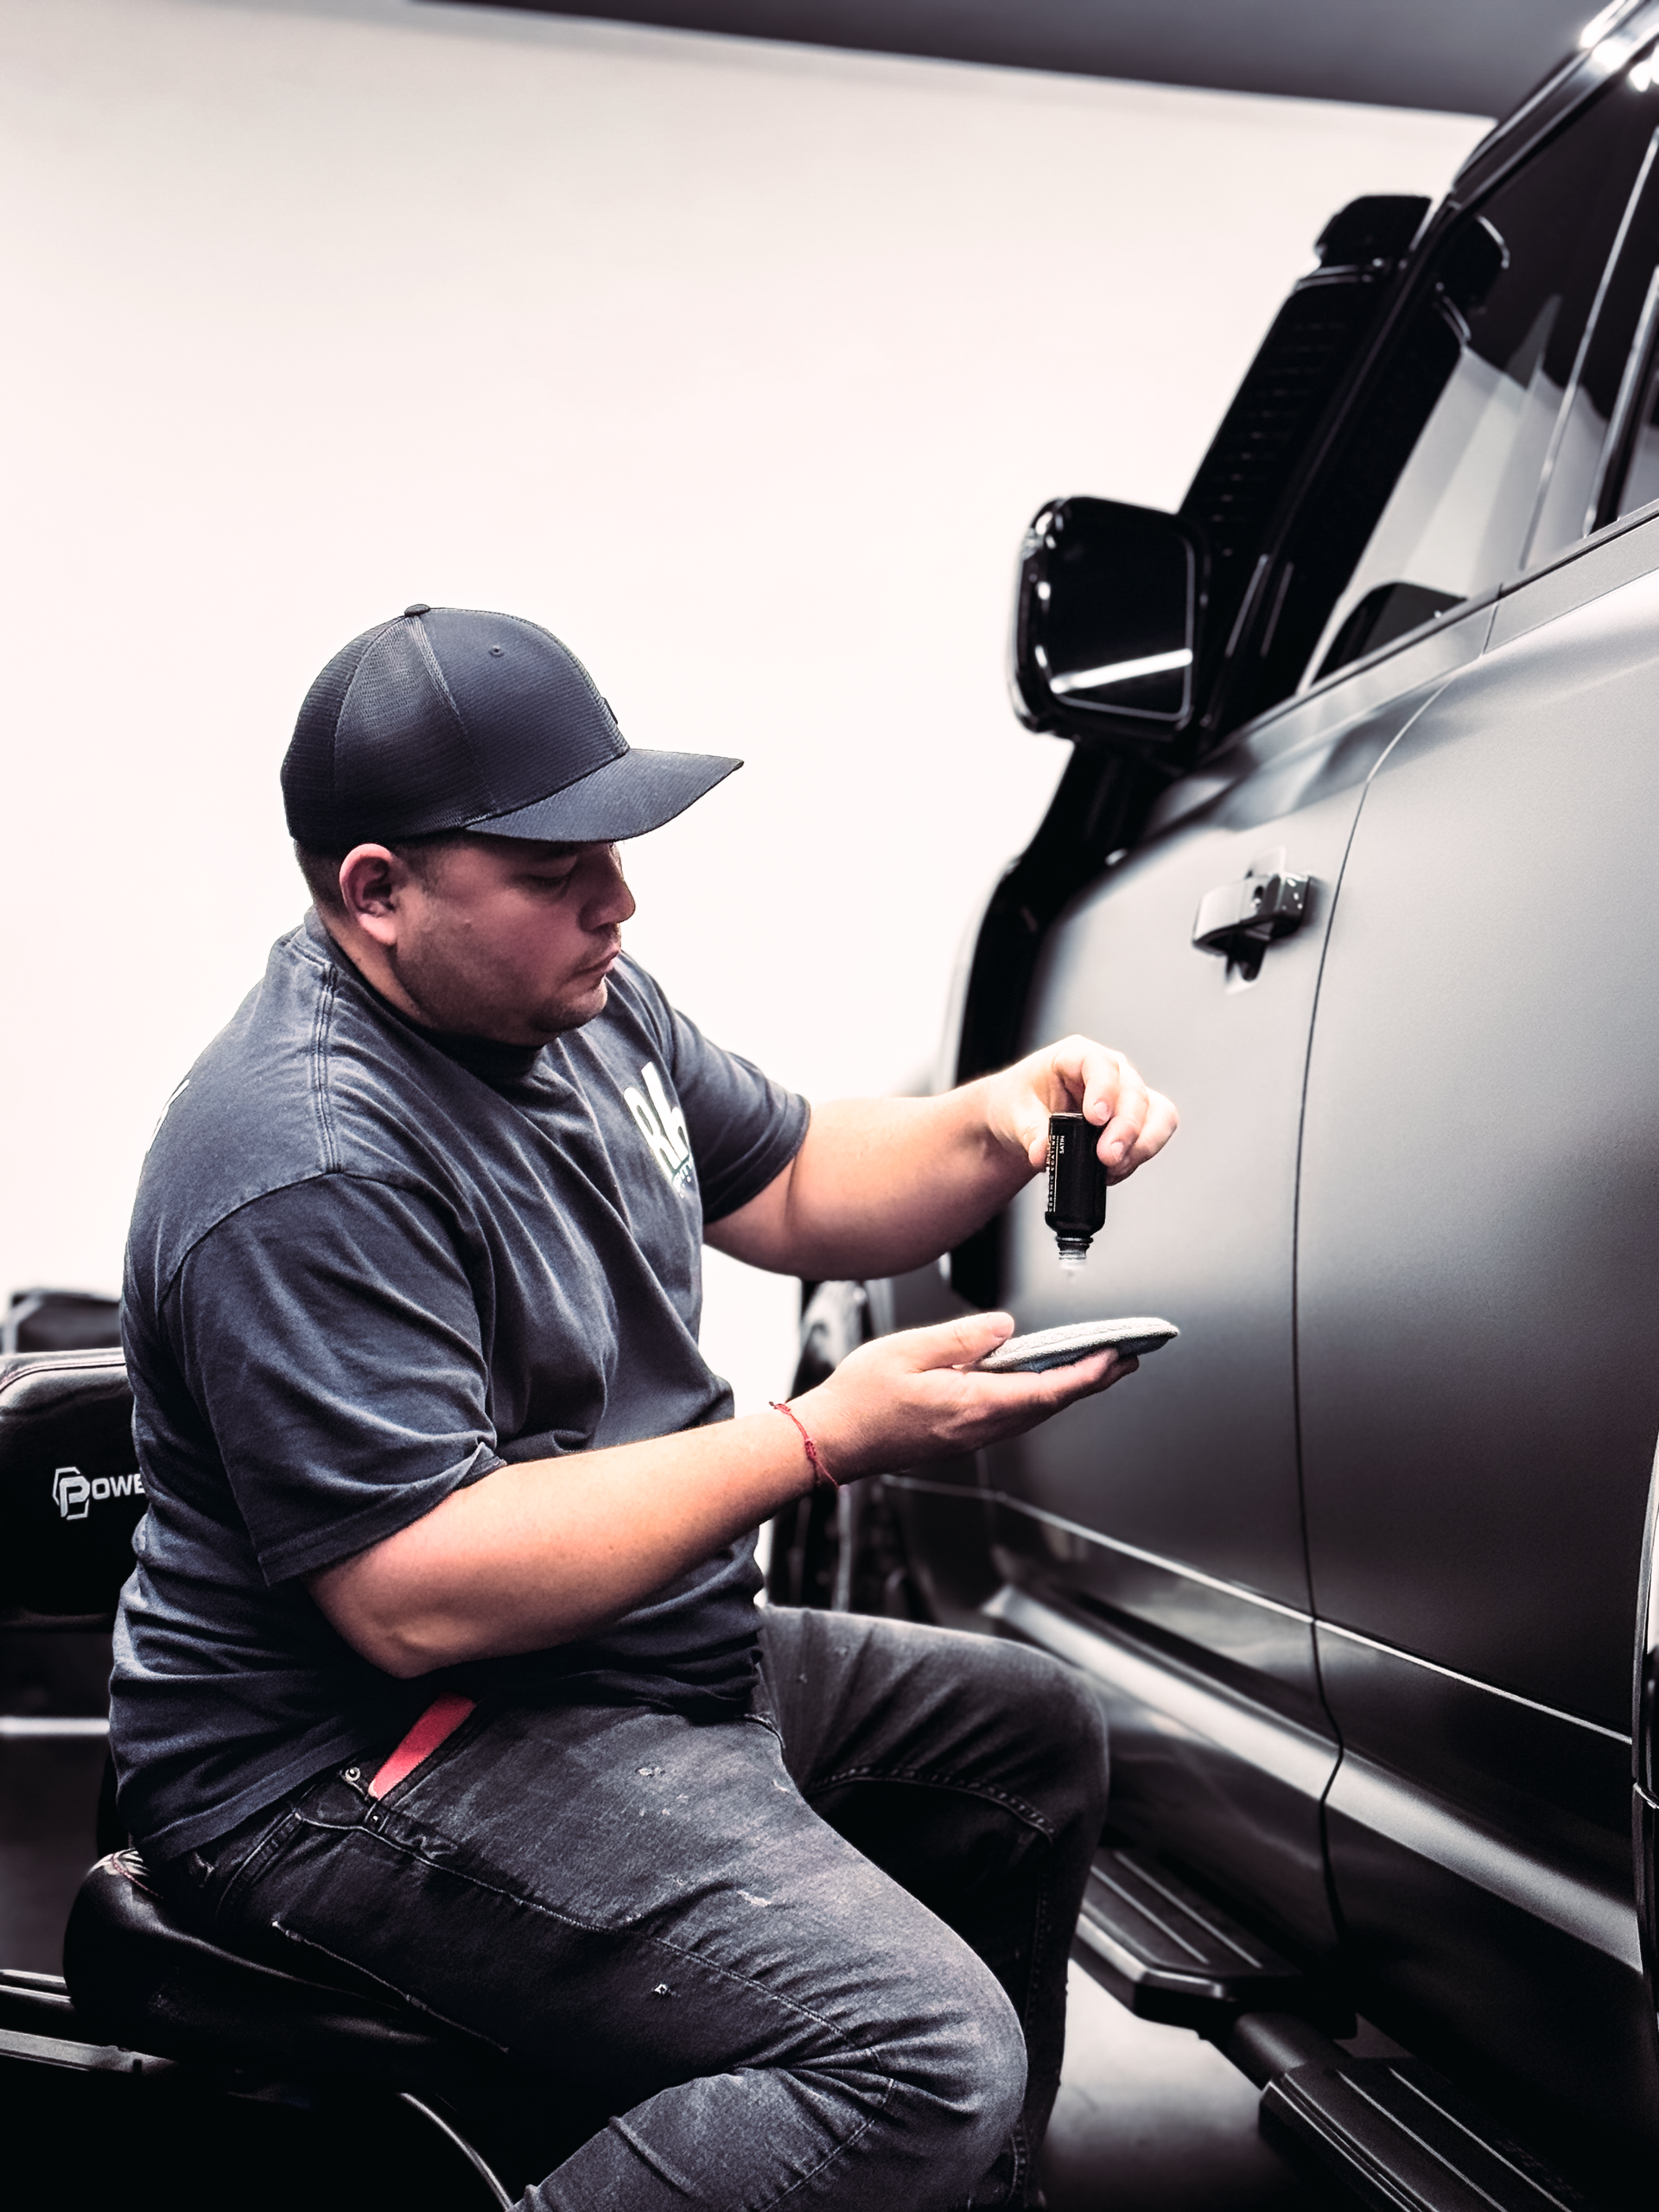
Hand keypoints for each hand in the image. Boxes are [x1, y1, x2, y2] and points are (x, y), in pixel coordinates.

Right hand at [794, 1311, 1136, 1482]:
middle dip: (1091, 1381)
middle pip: (1049, 1405)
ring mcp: (968, 1437)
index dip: (1089, 1374)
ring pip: (1032, 1413)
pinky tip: (1036, 1383)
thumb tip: (1005, 1328)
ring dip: (1066, 1390)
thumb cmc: (858, 1400)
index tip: (1117, 1356)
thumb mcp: (907, 1351)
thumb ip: (962, 1338)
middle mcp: (977, 1428)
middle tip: (1124, 1360)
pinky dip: (1036, 1397)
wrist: (829, 1441)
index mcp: (971, 1405)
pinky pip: (1010, 1417)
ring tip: (1093, 1368)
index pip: (1048, 1390)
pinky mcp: (957, 1437)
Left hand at [987, 1035, 1177, 1181]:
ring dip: (1140, 1145)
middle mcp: (1109, 1071)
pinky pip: (1154, 1134)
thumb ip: (1031, 1133)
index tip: (1096, 1118)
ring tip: (1112, 1169)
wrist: (1019, 1121)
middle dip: (1125, 1128)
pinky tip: (1113, 1172)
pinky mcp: (1134, 1121)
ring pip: (1156, 1113)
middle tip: (1107, 1157)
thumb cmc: (1017, 1103)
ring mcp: (1125, 1095)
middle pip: (1134, 1092)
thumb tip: (1044, 1154)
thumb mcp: (1013, 1114)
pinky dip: (1139, 1155)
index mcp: (1075, 1055)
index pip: (1100, 1063)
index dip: (1104, 1089)